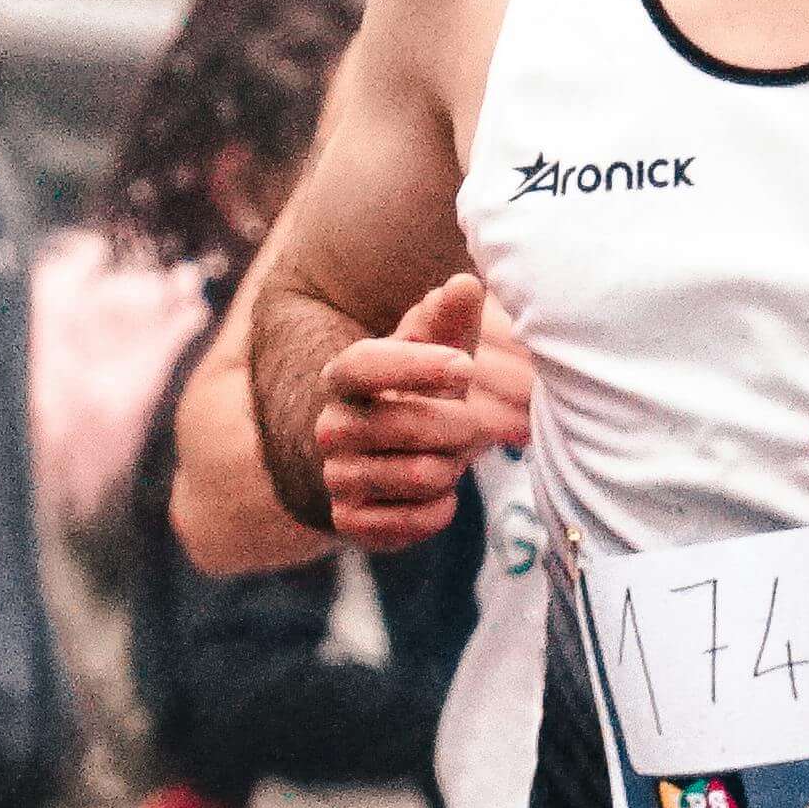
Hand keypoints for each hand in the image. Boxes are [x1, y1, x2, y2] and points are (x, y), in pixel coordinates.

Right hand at [310, 276, 524, 549]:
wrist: (398, 455)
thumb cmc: (425, 392)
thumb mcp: (440, 352)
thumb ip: (451, 319)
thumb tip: (465, 283)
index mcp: (345, 375)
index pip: (363, 365)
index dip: (414, 366)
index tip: (465, 364)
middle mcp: (332, 426)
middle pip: (400, 425)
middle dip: (458, 425)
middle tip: (475, 423)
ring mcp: (336, 476)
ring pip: (415, 475)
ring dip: (451, 469)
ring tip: (451, 459)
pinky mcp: (349, 521)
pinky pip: (407, 524)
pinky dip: (438, 512)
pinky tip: (442, 497)